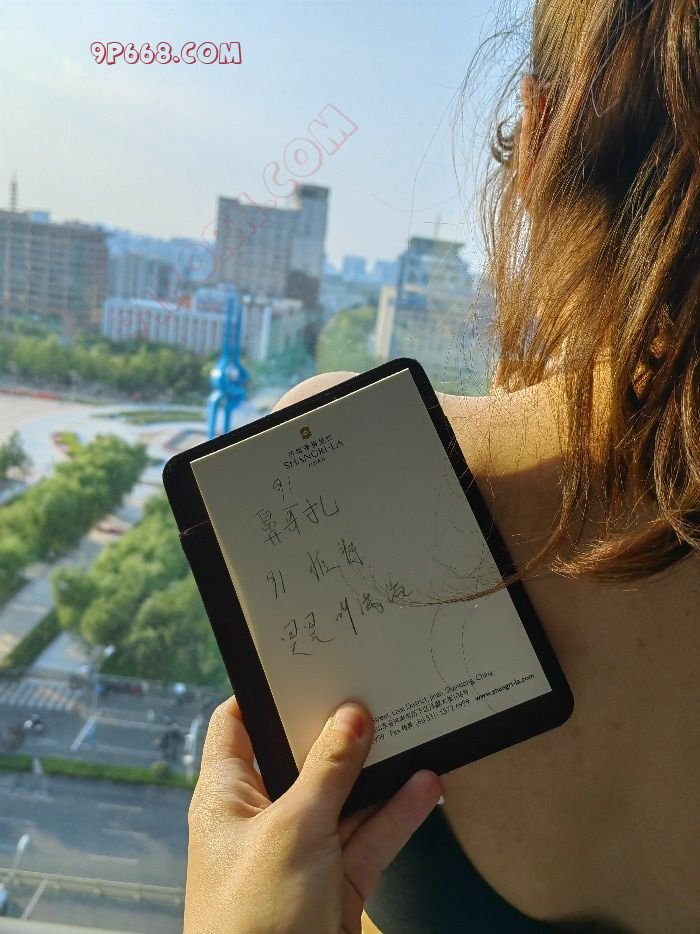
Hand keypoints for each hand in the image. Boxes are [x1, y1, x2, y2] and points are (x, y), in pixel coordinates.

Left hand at [184, 697, 442, 933]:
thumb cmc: (254, 919)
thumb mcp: (293, 829)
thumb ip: (327, 770)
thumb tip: (351, 715)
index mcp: (227, 796)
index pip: (237, 726)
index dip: (265, 693)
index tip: (301, 663)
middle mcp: (262, 816)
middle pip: (300, 758)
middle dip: (336, 729)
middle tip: (371, 687)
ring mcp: (301, 850)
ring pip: (343, 797)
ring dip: (378, 771)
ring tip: (412, 729)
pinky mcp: (334, 882)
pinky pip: (369, 836)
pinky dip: (396, 814)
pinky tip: (426, 787)